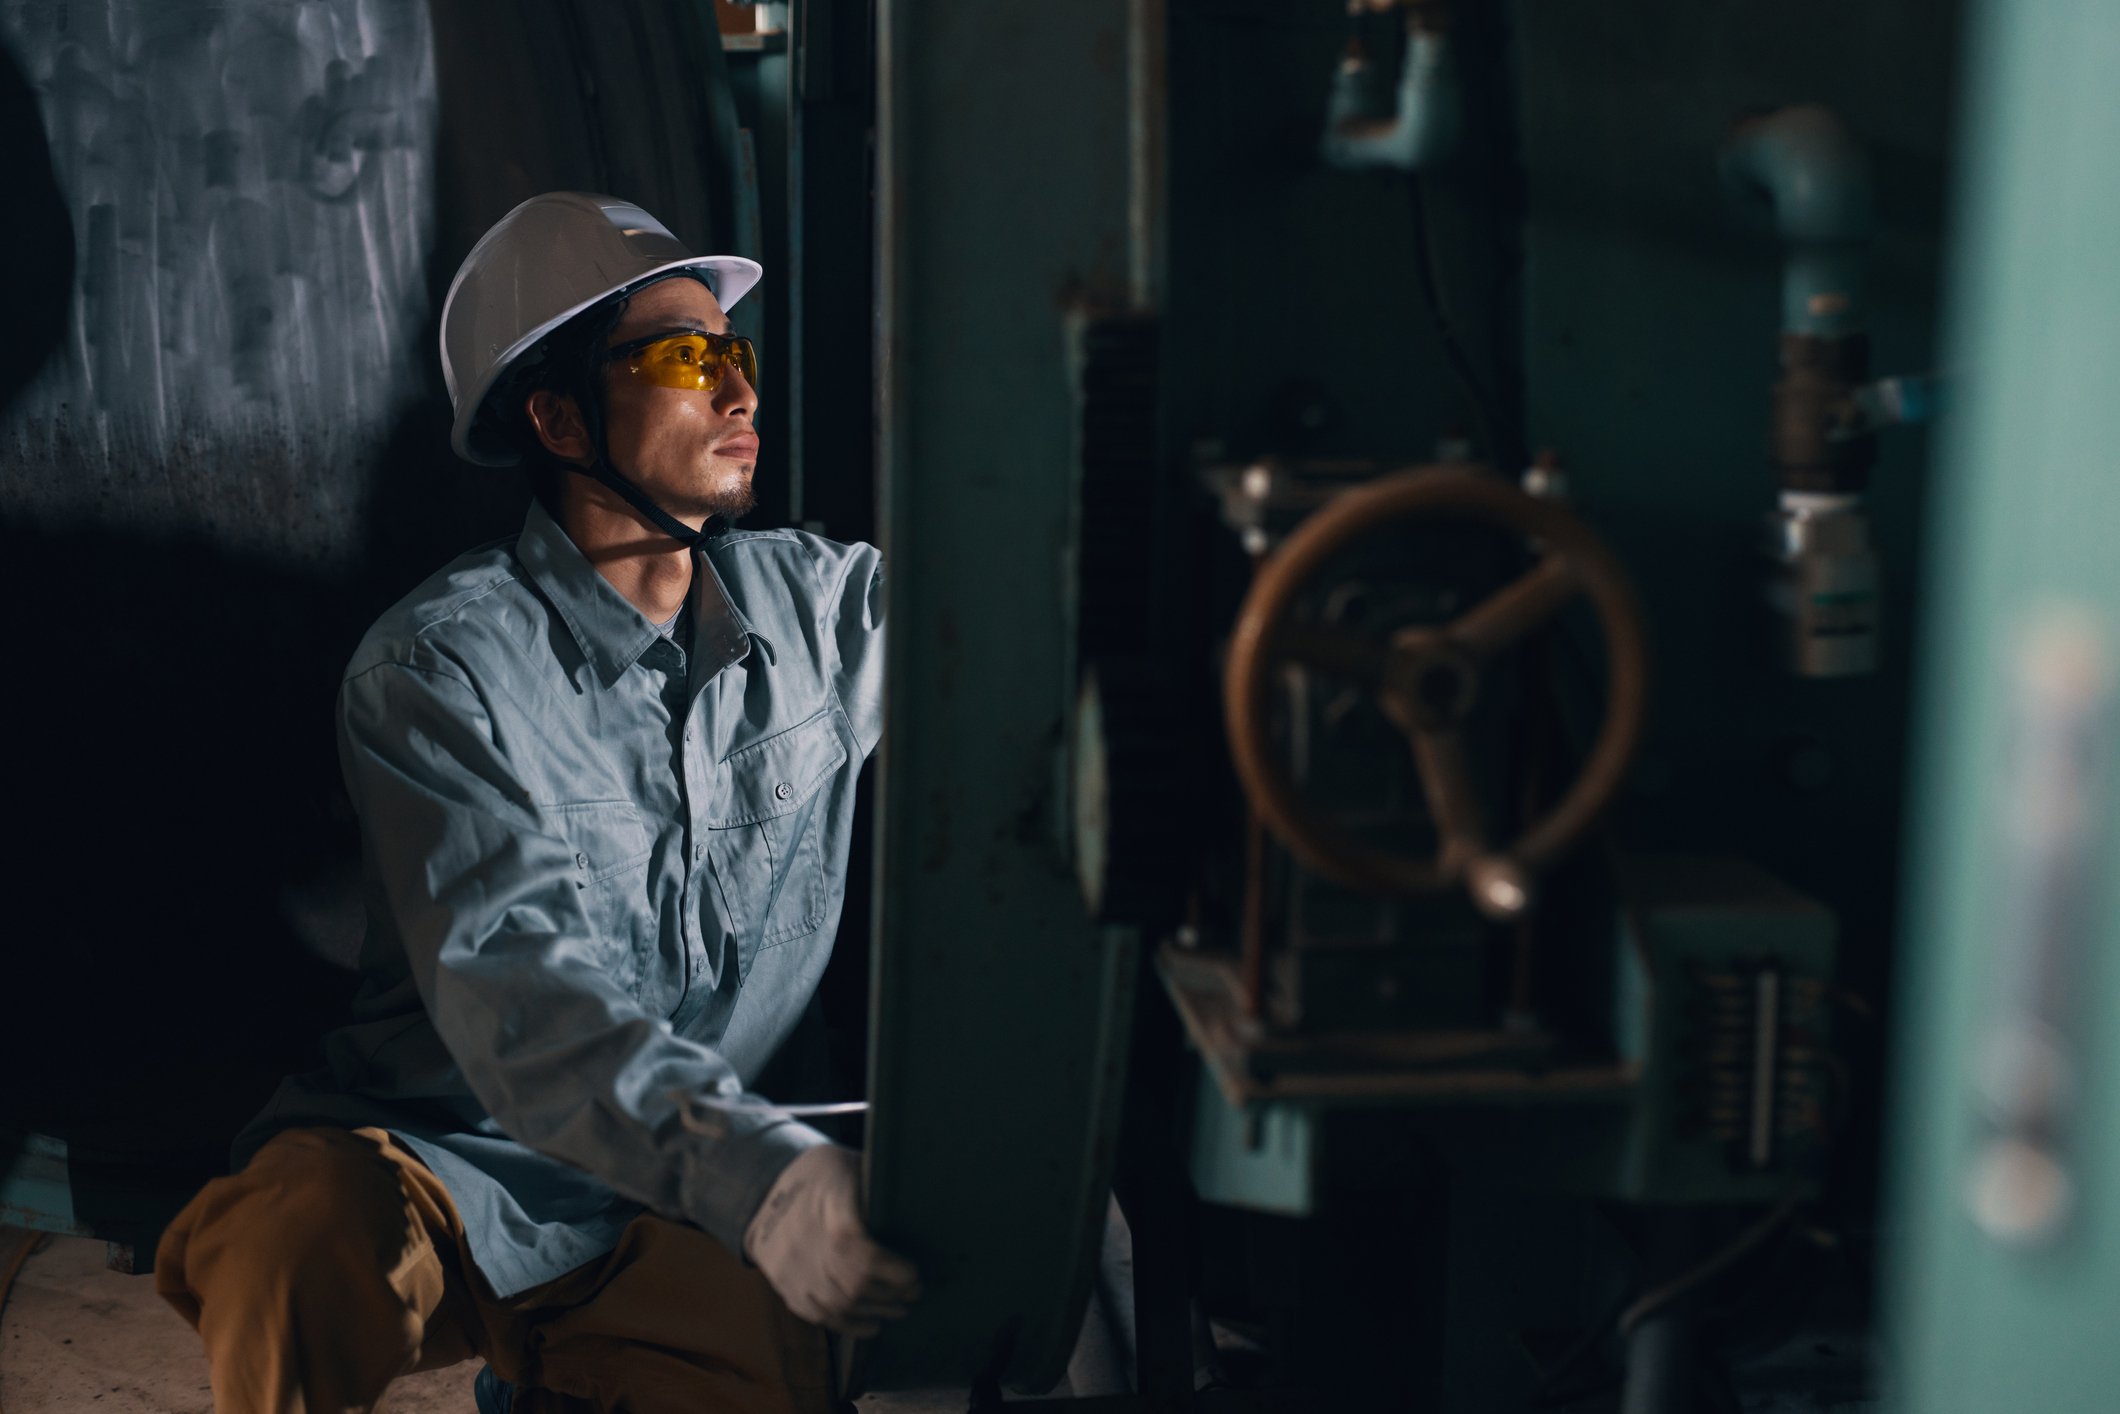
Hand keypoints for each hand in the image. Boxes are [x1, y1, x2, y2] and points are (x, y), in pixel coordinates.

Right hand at [744, 1143, 920, 1335]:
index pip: (858, 1246)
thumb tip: (922, 1198)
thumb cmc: (821, 1175)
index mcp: (828, 1205)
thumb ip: (877, 1184)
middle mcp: (808, 1241)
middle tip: (915, 1292)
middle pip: (854, 1282)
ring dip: (877, 1310)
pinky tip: (873, 1325)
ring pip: (841, 1304)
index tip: (913, 1272)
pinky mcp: (788, 1287)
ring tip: (900, 1308)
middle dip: (892, 1293)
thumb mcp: (849, 1163)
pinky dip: (851, 1325)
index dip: (889, 1267)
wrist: (763, 1192)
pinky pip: (820, 1316)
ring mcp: (795, 1269)